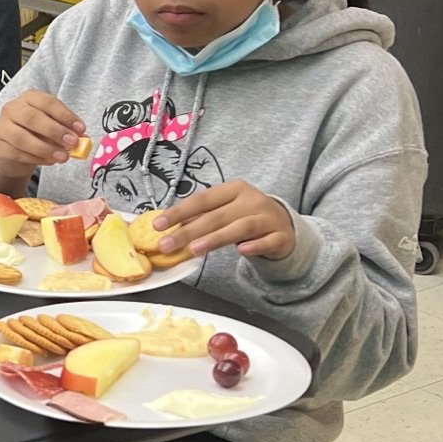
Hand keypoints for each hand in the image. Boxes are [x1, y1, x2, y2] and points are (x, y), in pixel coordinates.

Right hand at [0, 91, 86, 179]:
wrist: (13, 153)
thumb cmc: (36, 134)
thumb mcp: (53, 128)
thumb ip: (66, 130)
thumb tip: (83, 137)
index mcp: (29, 98)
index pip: (47, 102)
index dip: (65, 115)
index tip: (81, 129)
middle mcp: (12, 109)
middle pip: (32, 118)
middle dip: (55, 131)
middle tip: (72, 142)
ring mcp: (2, 128)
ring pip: (22, 137)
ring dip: (46, 148)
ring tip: (63, 157)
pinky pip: (17, 153)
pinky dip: (36, 158)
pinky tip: (49, 161)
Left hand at [151, 181, 296, 261]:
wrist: (284, 225)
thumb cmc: (247, 217)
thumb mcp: (225, 211)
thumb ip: (200, 217)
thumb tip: (167, 227)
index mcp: (233, 190)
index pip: (202, 199)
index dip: (179, 211)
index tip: (158, 224)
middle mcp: (250, 200)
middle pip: (216, 216)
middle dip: (188, 231)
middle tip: (166, 244)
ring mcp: (267, 218)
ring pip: (240, 228)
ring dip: (215, 238)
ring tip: (194, 250)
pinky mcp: (281, 236)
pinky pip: (267, 241)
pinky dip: (255, 246)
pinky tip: (241, 251)